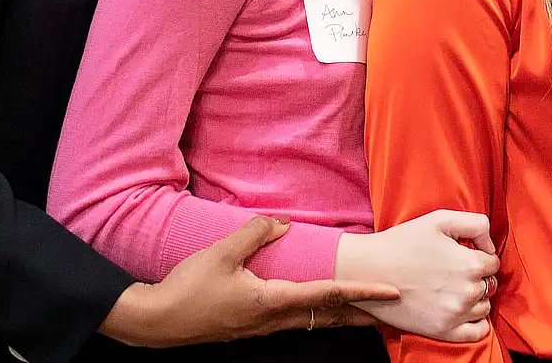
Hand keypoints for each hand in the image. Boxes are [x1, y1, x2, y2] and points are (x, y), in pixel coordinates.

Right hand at [99, 216, 399, 346]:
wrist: (158, 322)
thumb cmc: (188, 288)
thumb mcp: (221, 253)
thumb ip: (255, 233)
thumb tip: (284, 224)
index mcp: (272, 302)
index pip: (327, 295)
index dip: (362, 292)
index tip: (391, 292)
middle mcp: (274, 319)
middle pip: (329, 316)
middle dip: (363, 312)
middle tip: (393, 308)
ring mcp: (264, 327)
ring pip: (314, 321)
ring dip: (342, 314)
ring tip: (366, 307)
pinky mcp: (253, 326)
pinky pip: (295, 320)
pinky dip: (318, 313)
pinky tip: (320, 305)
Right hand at [336, 210, 500, 341]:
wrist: (369, 270)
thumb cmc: (403, 242)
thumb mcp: (441, 219)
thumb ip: (476, 225)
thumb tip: (490, 246)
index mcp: (470, 264)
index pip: (493, 262)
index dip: (481, 255)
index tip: (463, 255)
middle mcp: (468, 291)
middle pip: (490, 285)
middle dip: (478, 277)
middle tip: (454, 271)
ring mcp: (456, 314)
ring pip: (485, 307)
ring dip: (476, 298)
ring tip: (453, 288)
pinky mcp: (443, 331)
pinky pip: (477, 332)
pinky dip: (476, 323)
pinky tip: (462, 311)